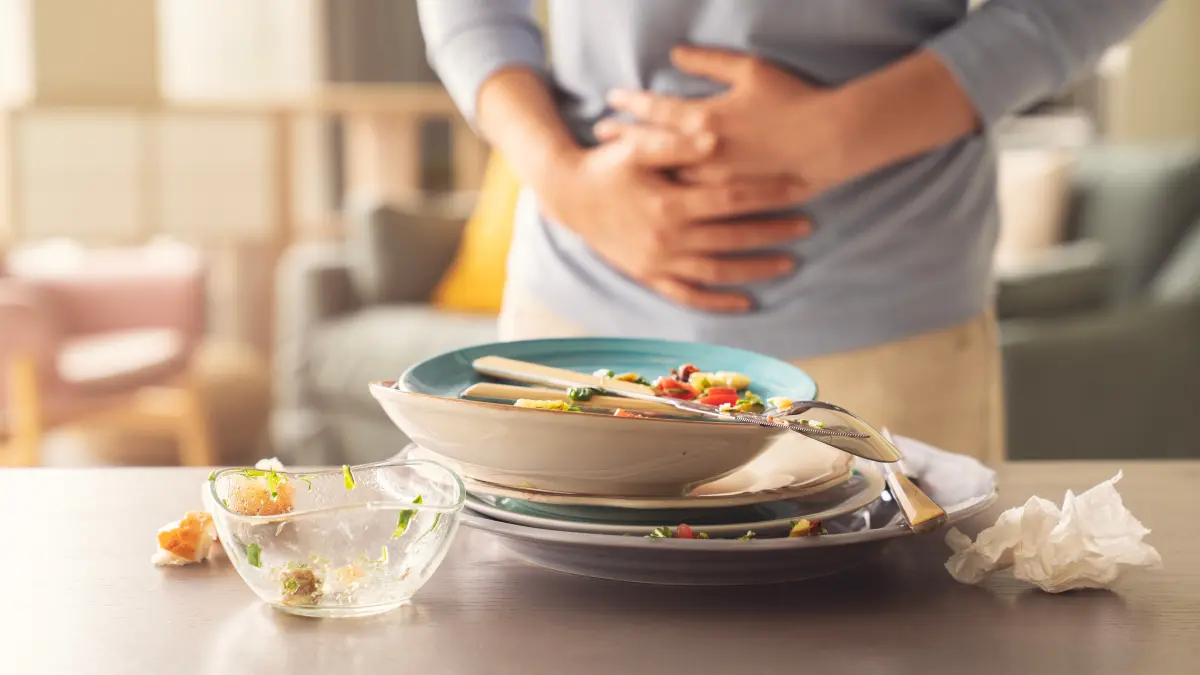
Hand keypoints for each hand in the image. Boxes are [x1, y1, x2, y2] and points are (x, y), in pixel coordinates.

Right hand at [537, 135, 810, 311]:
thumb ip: (676, 142)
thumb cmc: (606, 164)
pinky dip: (717, 301)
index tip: (800, 186)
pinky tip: (746, 301)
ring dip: (755, 269)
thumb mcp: (636, 147)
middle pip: (732, 237)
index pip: (731, 198)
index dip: (768, 192)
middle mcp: (665, 239)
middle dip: (773, 231)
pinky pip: (688, 295)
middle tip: (808, 224)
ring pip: (717, 272)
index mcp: (667, 204)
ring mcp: (657, 263)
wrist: (568, 196)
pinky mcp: (648, 276)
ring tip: (790, 262)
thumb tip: (716, 136)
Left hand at [596, 46, 858, 196]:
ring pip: (665, 178)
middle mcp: (700, 153)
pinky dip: (670, 195)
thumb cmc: (793, 99)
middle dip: (622, 138)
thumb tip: (675, 52)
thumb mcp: (751, 69)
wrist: (830, 140)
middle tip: (599, 134)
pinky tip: (656, 194)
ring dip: (640, 169)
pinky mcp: (729, 204)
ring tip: (618, 164)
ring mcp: (713, 182)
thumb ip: (709, 61)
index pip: (654, 109)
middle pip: (649, 147)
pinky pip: (692, 203)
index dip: (630, 103)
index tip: (610, 98)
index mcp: (704, 116)